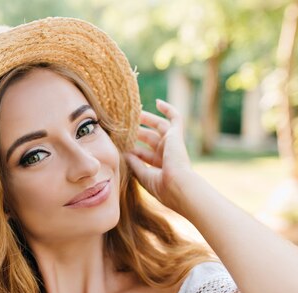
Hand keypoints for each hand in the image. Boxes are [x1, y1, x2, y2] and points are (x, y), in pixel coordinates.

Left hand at [124, 99, 196, 213]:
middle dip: (137, 131)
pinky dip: (168, 109)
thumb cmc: (161, 185)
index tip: (119, 142)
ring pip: (159, 126)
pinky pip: (175, 117)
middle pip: (150, 138)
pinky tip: (157, 102)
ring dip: (147, 118)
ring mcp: (173, 144)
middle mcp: (167, 154)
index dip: (132, 148)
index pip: (143, 153)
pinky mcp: (177, 135)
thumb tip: (125, 153)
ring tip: (134, 111)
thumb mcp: (143, 175)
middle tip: (125, 124)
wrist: (178, 185)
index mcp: (160, 166)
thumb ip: (134, 163)